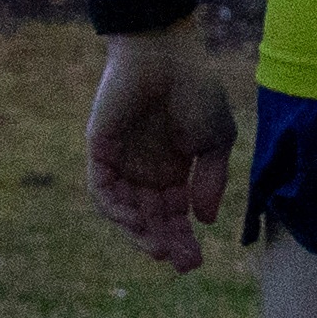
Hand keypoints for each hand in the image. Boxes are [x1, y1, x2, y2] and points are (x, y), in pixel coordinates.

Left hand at [83, 32, 238, 272]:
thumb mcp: (216, 140)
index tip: (196, 262)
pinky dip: (116, 209)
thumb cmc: (195, 89)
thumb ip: (210, 181)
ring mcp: (121, 162)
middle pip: (151, 219)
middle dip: (166, 243)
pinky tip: (136, 222)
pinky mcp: (100, 150)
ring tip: (161, 249)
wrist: (166, 53)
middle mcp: (145, 170)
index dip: (184, 238)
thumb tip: (205, 220)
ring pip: (126, 211)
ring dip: (140, 233)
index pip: (174, 214)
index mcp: (172, 169)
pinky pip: (102, 190)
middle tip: (183, 264)